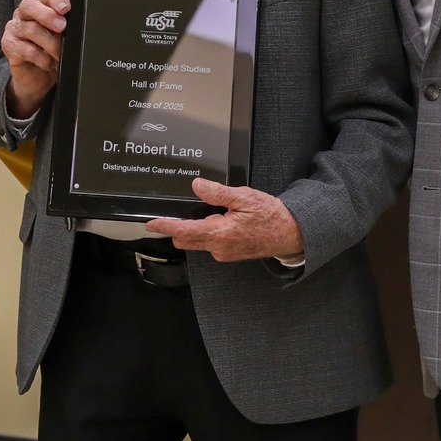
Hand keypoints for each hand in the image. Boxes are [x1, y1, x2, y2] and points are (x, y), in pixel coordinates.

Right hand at [2, 0, 69, 117]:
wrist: (38, 78)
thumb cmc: (50, 52)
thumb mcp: (62, 36)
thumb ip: (66, 17)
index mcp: (38, 7)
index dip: (56, 0)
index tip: (66, 8)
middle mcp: (23, 15)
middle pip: (29, 5)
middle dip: (47, 15)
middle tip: (62, 26)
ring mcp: (13, 29)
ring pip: (31, 29)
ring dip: (50, 44)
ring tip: (59, 54)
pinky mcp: (8, 46)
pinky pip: (26, 49)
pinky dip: (41, 58)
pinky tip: (48, 63)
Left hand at [146, 178, 303, 261]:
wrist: (290, 233)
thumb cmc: (271, 216)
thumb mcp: (245, 197)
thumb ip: (218, 193)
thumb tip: (197, 187)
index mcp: (221, 233)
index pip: (184, 231)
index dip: (165, 226)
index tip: (150, 223)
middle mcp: (219, 248)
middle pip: (186, 239)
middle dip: (178, 227)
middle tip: (182, 211)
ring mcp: (223, 253)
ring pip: (197, 242)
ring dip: (196, 229)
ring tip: (215, 213)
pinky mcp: (228, 254)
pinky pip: (209, 244)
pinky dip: (208, 233)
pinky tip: (222, 221)